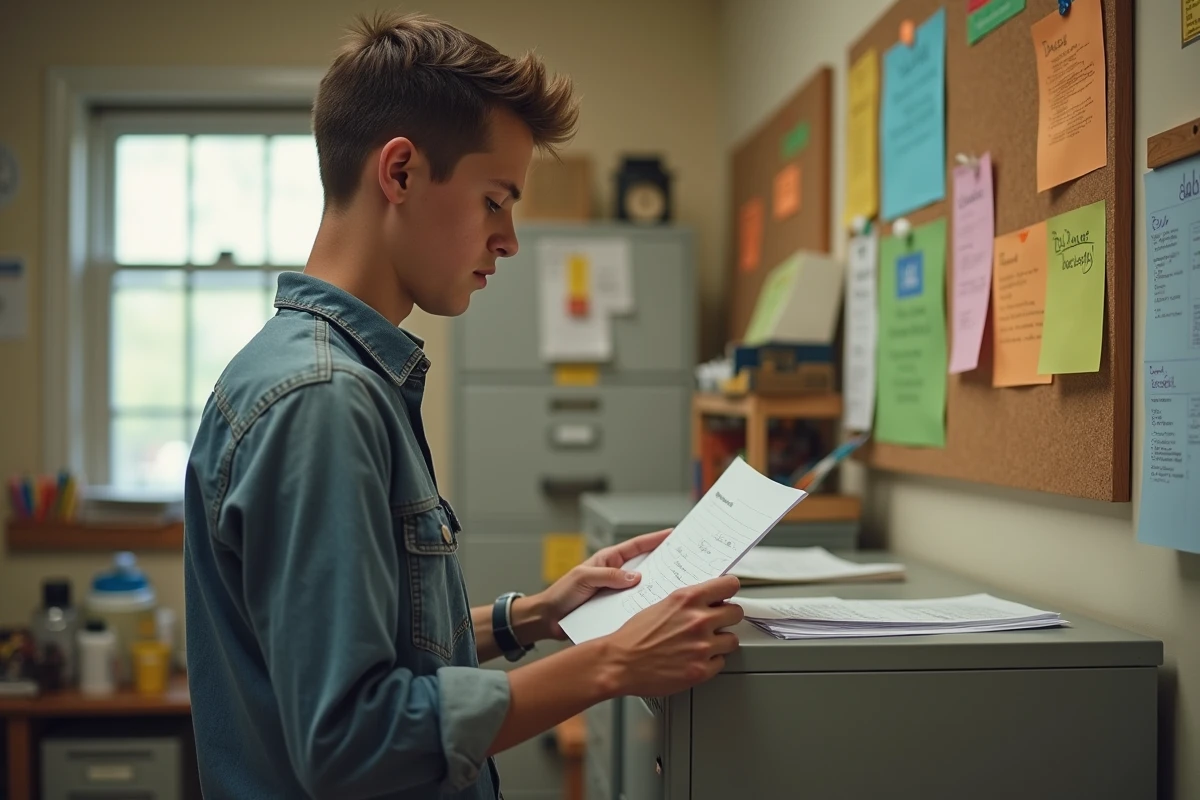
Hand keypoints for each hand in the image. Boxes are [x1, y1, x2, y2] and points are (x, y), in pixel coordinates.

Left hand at [530, 528, 672, 640]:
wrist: (549, 619)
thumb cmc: (561, 594)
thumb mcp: (584, 578)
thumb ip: (608, 576)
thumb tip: (636, 577)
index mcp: (609, 560)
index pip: (636, 546)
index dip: (655, 539)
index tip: (673, 533)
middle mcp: (616, 575)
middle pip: (645, 566)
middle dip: (664, 563)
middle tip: (684, 562)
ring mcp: (617, 593)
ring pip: (643, 589)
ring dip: (656, 589)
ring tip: (675, 588)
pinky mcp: (616, 610)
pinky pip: (635, 607)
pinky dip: (645, 608)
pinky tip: (656, 612)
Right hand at [604, 575, 743, 697]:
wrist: (620, 662)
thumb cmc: (635, 636)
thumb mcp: (662, 605)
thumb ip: (688, 602)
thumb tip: (708, 601)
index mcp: (688, 599)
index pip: (730, 585)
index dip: (729, 590)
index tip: (728, 594)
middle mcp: (699, 621)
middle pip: (737, 613)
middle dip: (727, 618)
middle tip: (717, 622)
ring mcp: (702, 647)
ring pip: (732, 640)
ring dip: (720, 642)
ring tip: (703, 644)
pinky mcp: (701, 670)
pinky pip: (721, 663)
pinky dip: (710, 662)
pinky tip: (695, 659)